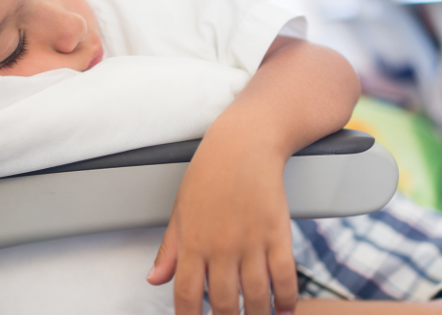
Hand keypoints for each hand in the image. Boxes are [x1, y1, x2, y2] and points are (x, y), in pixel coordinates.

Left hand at [147, 121, 296, 314]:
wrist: (244, 143)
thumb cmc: (209, 173)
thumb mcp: (181, 210)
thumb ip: (170, 250)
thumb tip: (155, 279)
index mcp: (193, 242)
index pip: (187, 296)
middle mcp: (221, 246)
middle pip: (223, 304)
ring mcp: (251, 242)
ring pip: (255, 297)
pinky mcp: (278, 234)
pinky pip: (284, 278)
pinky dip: (286, 301)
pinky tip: (283, 311)